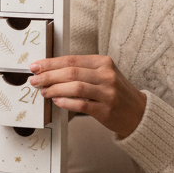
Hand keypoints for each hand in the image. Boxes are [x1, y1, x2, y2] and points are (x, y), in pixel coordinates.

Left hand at [29, 55, 145, 138]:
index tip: (36, 66)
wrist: (138, 113)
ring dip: (54, 89)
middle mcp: (106, 75)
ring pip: (74, 87)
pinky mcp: (106, 110)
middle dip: (48, 76)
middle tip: (34, 79)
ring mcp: (107, 92)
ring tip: (43, 91)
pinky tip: (56, 101)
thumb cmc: (116, 92)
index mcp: (104, 62)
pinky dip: (65, 102)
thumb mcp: (104, 74)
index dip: (50, 63)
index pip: (71, 59)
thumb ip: (82, 71)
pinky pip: (80, 104)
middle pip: (71, 72)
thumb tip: (51, 71)